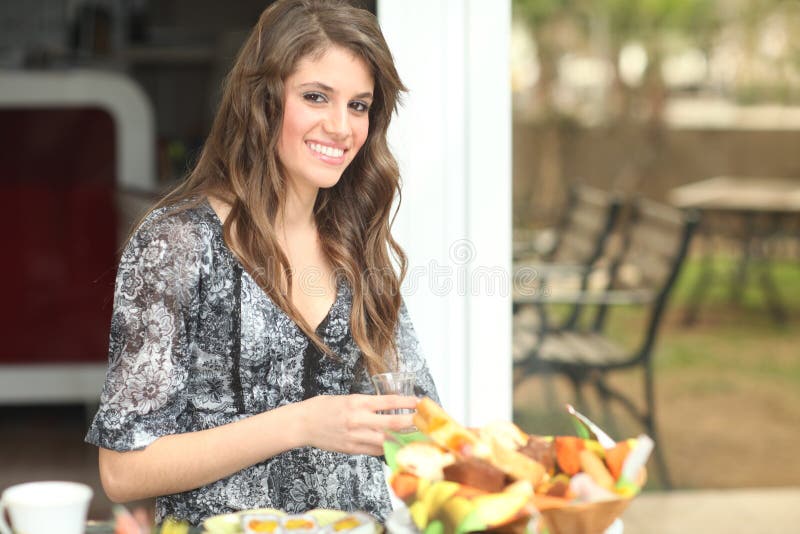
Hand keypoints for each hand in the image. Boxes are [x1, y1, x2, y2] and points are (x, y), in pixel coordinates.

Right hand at [298, 394, 417, 455]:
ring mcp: (356, 437)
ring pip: (387, 440)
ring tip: (418, 437)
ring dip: (403, 439)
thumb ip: (367, 404)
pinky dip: (388, 448)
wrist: (303, 424)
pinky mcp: (352, 449)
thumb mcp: (348, 399)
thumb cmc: (324, 407)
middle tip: (426, 422)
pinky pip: (375, 450)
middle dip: (412, 423)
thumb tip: (389, 407)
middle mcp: (359, 420)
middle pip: (392, 423)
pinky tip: (397, 447)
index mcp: (358, 403)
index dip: (407, 402)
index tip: (420, 402)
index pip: (389, 401)